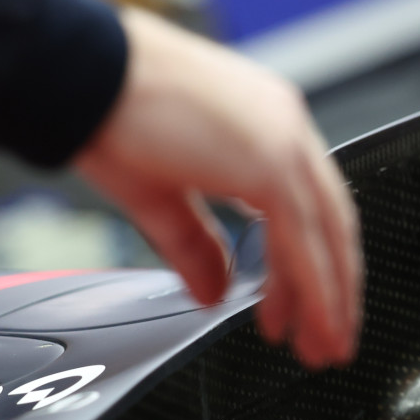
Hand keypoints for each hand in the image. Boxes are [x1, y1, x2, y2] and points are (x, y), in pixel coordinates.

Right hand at [73, 8, 361, 366]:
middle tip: (330, 339)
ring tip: (323, 344)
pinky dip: (311, 285)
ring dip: (330, 296)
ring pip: (328, 233)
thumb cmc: (108, 111)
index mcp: (265, 122)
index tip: (304, 307)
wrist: (84, 75)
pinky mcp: (273, 161)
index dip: (313, 260)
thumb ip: (195, 245)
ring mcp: (284, 138)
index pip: (309, 202)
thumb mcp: (160, 193)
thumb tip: (214, 291)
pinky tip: (304, 320)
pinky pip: (304, 237)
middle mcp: (285, 125)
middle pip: (332, 220)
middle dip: (334, 287)